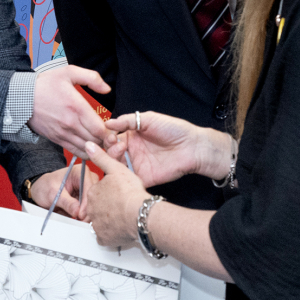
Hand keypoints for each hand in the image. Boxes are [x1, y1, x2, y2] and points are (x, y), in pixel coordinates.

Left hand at [28, 163, 96, 220]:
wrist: (40, 190)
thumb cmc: (45, 186)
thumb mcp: (53, 193)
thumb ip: (66, 202)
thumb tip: (77, 211)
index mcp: (80, 171)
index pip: (89, 187)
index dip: (86, 202)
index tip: (80, 215)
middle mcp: (86, 179)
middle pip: (94, 196)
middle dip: (88, 210)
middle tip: (80, 221)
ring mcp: (87, 190)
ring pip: (94, 204)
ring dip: (87, 214)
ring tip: (78, 221)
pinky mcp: (85, 199)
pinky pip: (89, 209)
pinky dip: (85, 216)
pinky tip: (79, 220)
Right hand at [29, 65, 112, 156]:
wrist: (22, 98)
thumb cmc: (46, 84)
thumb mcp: (69, 72)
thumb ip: (92, 78)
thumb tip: (107, 89)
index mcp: (76, 107)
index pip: (100, 129)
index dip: (110, 132)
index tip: (113, 128)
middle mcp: (71, 123)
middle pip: (96, 141)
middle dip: (106, 140)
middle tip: (111, 135)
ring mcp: (63, 133)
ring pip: (87, 148)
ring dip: (97, 147)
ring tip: (101, 140)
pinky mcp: (57, 139)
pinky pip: (76, 151)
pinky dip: (86, 151)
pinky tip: (90, 145)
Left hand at [84, 142, 149, 247]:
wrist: (139, 214)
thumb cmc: (130, 192)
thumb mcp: (116, 169)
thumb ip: (101, 157)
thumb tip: (89, 145)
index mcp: (94, 192)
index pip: (97, 192)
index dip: (109, 193)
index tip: (118, 194)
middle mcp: (92, 209)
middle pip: (97, 207)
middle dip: (107, 207)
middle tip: (121, 205)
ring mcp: (97, 224)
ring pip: (101, 222)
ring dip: (109, 220)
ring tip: (122, 216)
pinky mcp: (103, 238)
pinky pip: (104, 236)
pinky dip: (111, 234)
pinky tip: (120, 228)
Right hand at [105, 111, 225, 187]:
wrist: (192, 147)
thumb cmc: (174, 129)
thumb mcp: (149, 119)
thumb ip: (128, 120)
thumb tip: (108, 123)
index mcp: (132, 136)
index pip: (112, 137)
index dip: (107, 136)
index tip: (109, 134)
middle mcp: (132, 151)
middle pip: (111, 152)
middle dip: (109, 148)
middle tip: (117, 144)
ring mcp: (136, 165)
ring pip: (116, 166)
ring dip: (113, 159)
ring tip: (121, 151)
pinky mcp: (143, 178)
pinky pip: (127, 180)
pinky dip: (120, 176)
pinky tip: (122, 168)